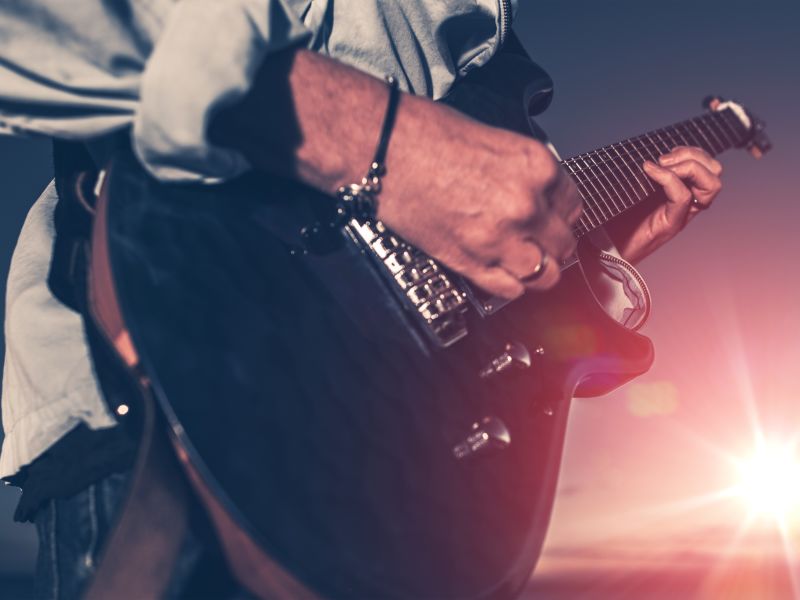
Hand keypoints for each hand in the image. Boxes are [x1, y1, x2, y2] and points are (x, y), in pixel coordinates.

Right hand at [378, 99, 581, 299]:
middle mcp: (526, 205)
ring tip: (523, 261)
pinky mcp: (469, 261)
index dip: (561, 214)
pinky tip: (500, 271)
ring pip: (544, 274)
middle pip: (563, 244)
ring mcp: (499, 237)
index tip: (551, 219)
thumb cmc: (427, 135)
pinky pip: (509, 289)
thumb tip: (537, 197)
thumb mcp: (496, 141)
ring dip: (536, 269)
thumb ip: (525, 173)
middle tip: (539, 242)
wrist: (384, 149)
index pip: (574, 206)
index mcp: (537, 167)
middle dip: (552, 244)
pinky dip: (508, 284)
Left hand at [608, 146, 722, 262]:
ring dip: (689, 166)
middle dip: (694, 155)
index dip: (692, 152)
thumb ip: (645, 171)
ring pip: (711, 185)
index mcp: (681, 192)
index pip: (706, 165)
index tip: (663, 154)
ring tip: (662, 165)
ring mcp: (681, 215)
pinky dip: (669, 179)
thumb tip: (645, 151)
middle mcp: (687, 204)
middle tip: (664, 159)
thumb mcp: (632, 187)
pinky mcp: (669, 225)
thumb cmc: (615, 218)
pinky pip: (683, 198)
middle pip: (715, 172)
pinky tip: (650, 172)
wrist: (605, 249)